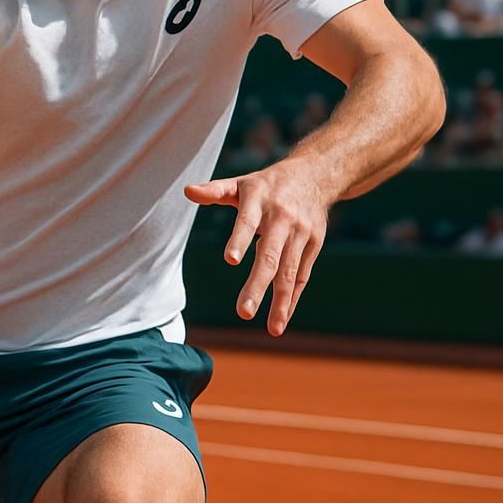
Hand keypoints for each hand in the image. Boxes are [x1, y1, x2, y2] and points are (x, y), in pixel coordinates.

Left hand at [184, 163, 330, 335]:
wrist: (315, 175)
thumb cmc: (268, 184)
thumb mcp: (241, 183)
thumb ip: (214, 190)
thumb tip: (187, 191)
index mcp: (259, 200)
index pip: (247, 221)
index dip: (240, 239)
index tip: (231, 260)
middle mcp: (282, 218)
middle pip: (269, 255)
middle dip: (258, 285)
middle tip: (244, 312)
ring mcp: (301, 233)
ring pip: (289, 271)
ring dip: (281, 301)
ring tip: (272, 328)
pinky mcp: (314, 244)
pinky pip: (302, 275)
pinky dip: (293, 298)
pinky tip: (282, 318)